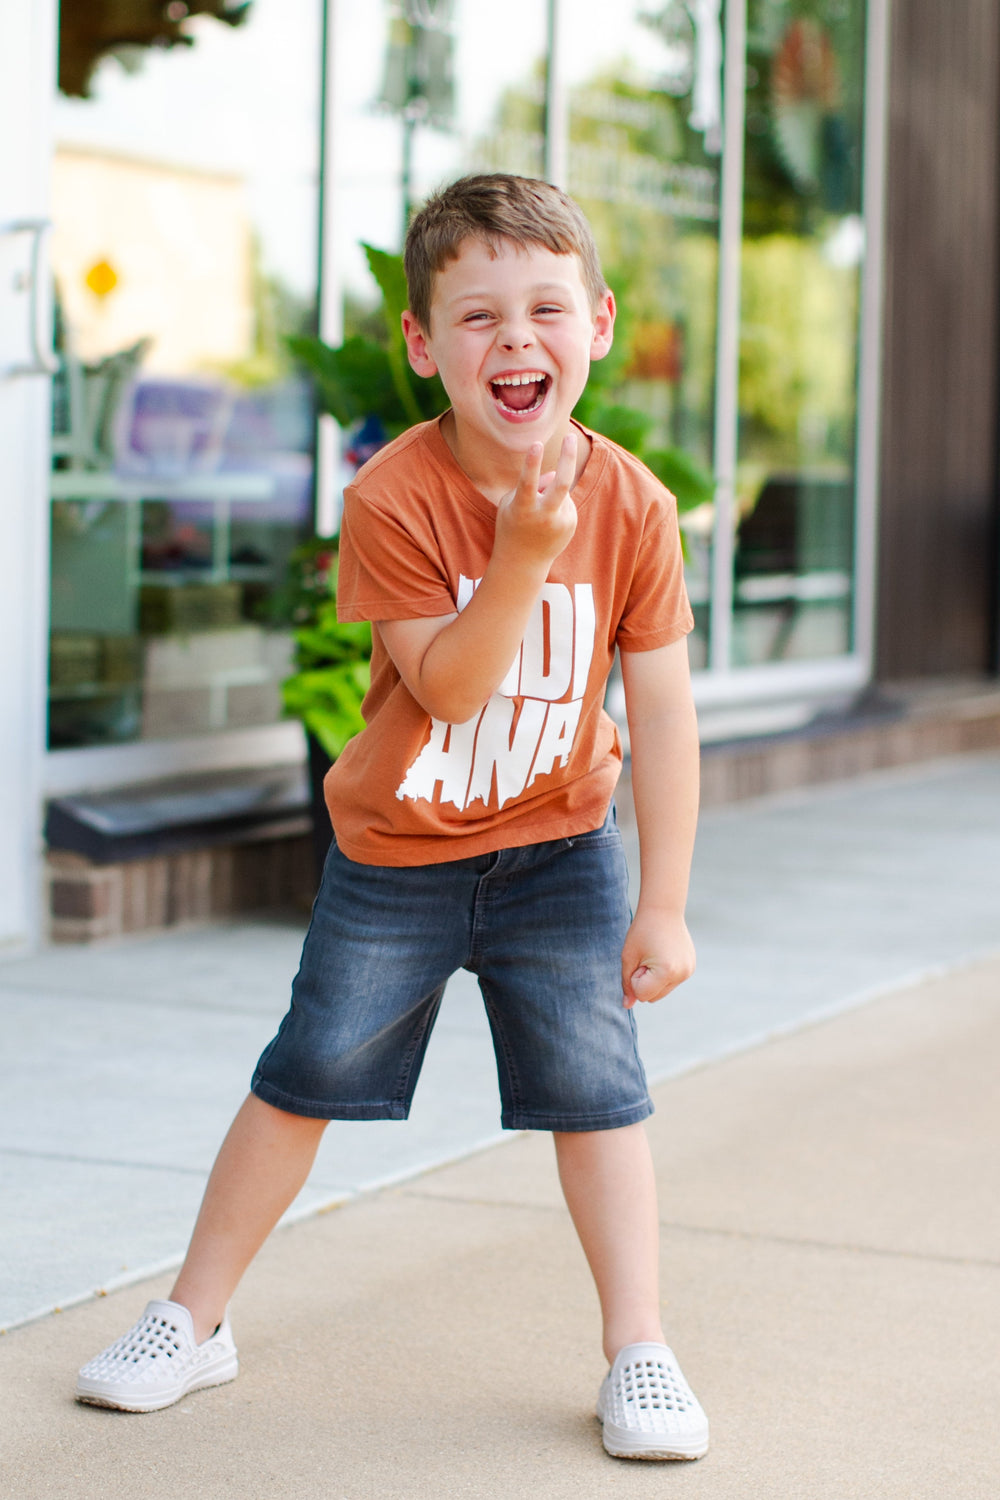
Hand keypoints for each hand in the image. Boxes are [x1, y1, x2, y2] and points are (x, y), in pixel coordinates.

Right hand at [493, 435, 577, 571]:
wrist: (524, 563)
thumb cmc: (512, 526)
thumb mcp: (511, 503)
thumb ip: (532, 485)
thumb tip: (554, 474)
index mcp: (523, 508)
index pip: (528, 482)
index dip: (532, 462)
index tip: (536, 443)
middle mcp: (544, 515)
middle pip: (561, 482)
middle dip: (567, 457)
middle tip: (570, 437)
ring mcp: (560, 521)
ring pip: (560, 489)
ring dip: (550, 491)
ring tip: (538, 512)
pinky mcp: (571, 524)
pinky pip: (566, 500)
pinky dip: (557, 502)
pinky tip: (547, 521)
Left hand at [621, 907, 695, 1008]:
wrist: (663, 909)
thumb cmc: (642, 931)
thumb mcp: (629, 957)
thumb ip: (627, 983)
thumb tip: (627, 1006)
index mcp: (667, 972)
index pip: (642, 995)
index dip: (635, 979)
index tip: (639, 960)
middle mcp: (682, 974)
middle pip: (652, 997)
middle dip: (644, 982)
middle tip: (646, 957)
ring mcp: (689, 971)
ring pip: (662, 991)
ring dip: (654, 979)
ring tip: (654, 956)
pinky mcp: (691, 967)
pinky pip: (670, 982)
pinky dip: (663, 974)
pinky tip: (663, 954)